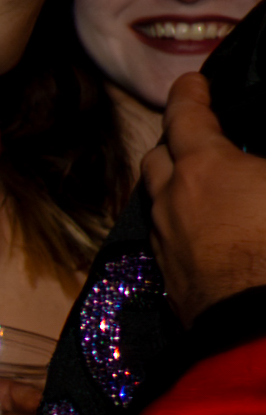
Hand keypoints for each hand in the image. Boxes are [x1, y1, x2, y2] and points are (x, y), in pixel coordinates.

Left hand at [143, 73, 265, 321]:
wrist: (260, 331)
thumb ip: (264, 168)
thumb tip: (258, 169)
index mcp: (204, 167)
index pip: (186, 116)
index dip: (190, 95)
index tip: (192, 83)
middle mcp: (171, 201)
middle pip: (158, 159)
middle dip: (175, 144)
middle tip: (198, 139)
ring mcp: (165, 243)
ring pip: (159, 202)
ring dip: (176, 188)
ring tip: (205, 187)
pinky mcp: (171, 280)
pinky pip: (168, 239)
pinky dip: (183, 225)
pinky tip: (208, 234)